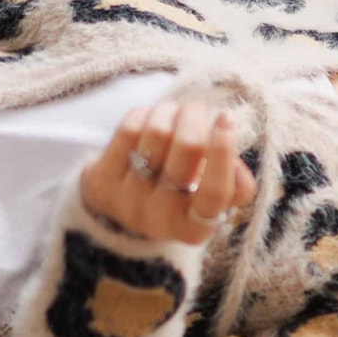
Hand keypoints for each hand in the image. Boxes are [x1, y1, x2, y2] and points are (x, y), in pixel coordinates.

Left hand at [80, 101, 258, 244]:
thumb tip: (234, 162)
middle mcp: (161, 220)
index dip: (223, 151)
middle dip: (196, 116)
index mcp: (195, 228)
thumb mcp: (209, 200)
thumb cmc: (179, 195)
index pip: (216, 191)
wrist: (120, 209)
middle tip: (198, 108)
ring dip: (170, 111)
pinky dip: (145, 114)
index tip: (226, 118)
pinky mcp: (102, 181)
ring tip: (173, 111)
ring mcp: (128, 201)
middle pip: (188, 148)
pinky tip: (149, 118)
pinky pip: (129, 129)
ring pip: (158, 132)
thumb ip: (235, 186)